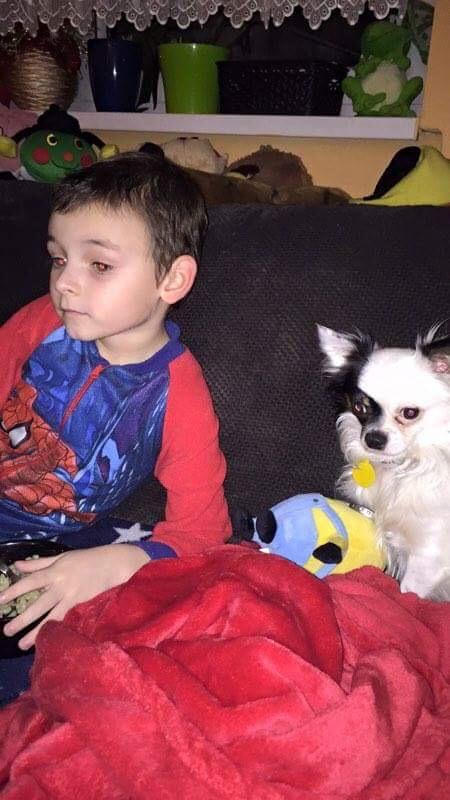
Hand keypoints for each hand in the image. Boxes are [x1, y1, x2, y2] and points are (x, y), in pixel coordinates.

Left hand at [0, 544, 149, 649]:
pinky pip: (67, 622)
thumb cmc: (86, 559)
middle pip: (39, 605)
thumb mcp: (62, 557)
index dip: (14, 591)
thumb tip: (16, 565)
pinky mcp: (84, 608)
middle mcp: (63, 585)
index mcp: (56, 571)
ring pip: (52, 618)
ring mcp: (74, 598)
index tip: (0, 600)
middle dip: (22, 619)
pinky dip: (56, 632)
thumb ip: (38, 563)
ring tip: (21, 645)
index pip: (31, 582)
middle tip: (7, 631)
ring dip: (36, 633)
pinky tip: (47, 641)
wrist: (114, 565)